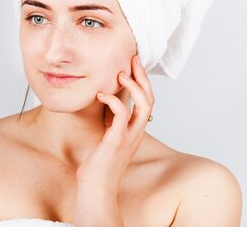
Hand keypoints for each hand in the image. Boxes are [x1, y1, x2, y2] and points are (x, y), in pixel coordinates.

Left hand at [75, 55, 154, 193]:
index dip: (142, 81)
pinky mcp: (117, 140)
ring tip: (121, 74)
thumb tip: (107, 99)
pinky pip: (122, 115)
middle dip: (143, 77)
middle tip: (133, 59)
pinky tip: (101, 94)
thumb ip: (111, 120)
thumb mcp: (107, 135)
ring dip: (135, 87)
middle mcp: (137, 132)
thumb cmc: (98, 164)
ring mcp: (129, 136)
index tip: (133, 64)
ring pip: (145, 106)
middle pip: (150, 100)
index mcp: (135, 130)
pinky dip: (114, 101)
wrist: (96, 187)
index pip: (146, 101)